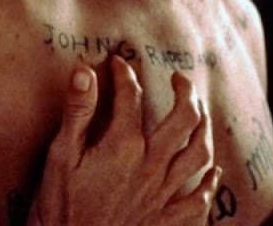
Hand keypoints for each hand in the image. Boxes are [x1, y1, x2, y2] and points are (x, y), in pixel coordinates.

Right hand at [28, 55, 219, 225]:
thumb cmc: (60, 208)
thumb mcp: (60, 155)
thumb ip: (77, 112)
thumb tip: (83, 71)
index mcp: (124, 146)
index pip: (131, 96)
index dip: (124, 74)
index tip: (118, 62)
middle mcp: (151, 166)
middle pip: (183, 119)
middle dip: (185, 92)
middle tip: (179, 79)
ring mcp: (164, 194)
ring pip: (200, 153)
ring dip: (205, 128)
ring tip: (201, 112)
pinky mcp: (168, 220)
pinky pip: (200, 200)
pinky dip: (210, 183)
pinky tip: (213, 171)